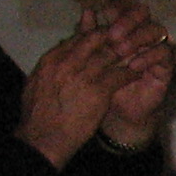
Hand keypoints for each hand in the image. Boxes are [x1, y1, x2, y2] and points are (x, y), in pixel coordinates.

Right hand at [20, 18, 135, 167]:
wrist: (42, 139)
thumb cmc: (37, 116)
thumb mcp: (36, 85)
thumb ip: (48, 69)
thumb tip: (54, 60)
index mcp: (52, 59)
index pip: (78, 38)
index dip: (94, 36)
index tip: (106, 40)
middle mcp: (67, 62)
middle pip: (95, 38)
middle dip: (112, 38)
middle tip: (125, 41)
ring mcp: (83, 75)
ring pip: (111, 53)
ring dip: (126, 52)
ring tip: (137, 53)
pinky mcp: (99, 91)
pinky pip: (121, 74)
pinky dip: (131, 72)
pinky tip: (139, 72)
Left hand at [91, 5, 175, 149]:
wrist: (117, 110)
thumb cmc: (104, 81)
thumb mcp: (93, 58)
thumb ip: (90, 35)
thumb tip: (87, 11)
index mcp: (123, 26)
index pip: (124, 6)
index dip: (116, 7)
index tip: (103, 14)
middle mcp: (141, 32)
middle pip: (142, 13)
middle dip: (128, 20)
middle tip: (113, 34)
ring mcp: (155, 46)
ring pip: (156, 30)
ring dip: (138, 38)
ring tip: (121, 50)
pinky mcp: (165, 65)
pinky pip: (163, 53)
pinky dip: (149, 57)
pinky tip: (134, 65)